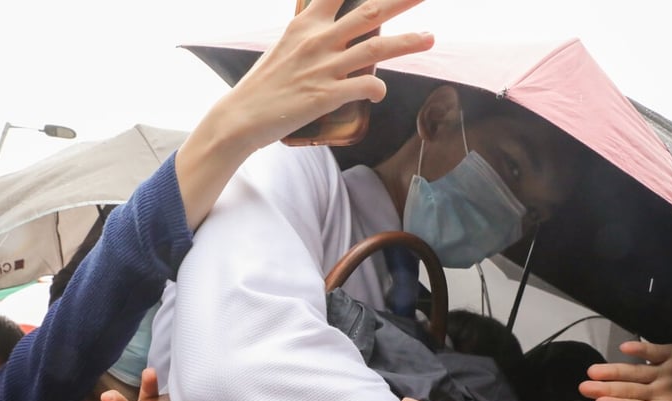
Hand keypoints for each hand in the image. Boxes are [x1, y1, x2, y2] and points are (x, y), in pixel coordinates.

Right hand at [222, 0, 433, 151]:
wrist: (242, 117)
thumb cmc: (264, 84)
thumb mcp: (285, 45)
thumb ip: (312, 34)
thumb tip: (334, 30)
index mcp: (305, 24)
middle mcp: (318, 40)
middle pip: (369, 12)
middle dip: (401, 1)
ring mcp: (324, 67)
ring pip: (377, 48)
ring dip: (407, 42)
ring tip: (430, 38)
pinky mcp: (327, 95)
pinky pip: (366, 86)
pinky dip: (378, 88)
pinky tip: (379, 92)